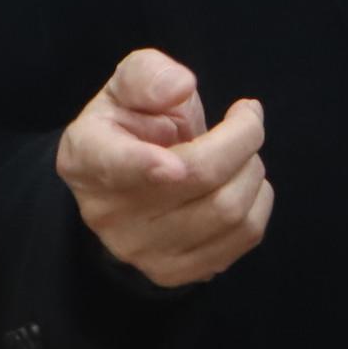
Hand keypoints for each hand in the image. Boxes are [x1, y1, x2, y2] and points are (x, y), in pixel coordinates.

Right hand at [61, 49, 271, 289]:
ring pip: (228, 210)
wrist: (126, 185)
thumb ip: (148, 75)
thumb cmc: (131, 126)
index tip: (173, 165)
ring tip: (244, 151)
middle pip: (198, 178)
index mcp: (88, 157)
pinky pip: (243, 237)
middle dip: (242, 139)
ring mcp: (141, 251)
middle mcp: (108, 212)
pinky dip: (259, 201)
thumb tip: (180, 86)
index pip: (117, 165)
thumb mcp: (127, 86)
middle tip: (247, 118)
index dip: (145, 166)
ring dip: (254, 170)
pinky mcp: (174, 273)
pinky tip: (243, 183)